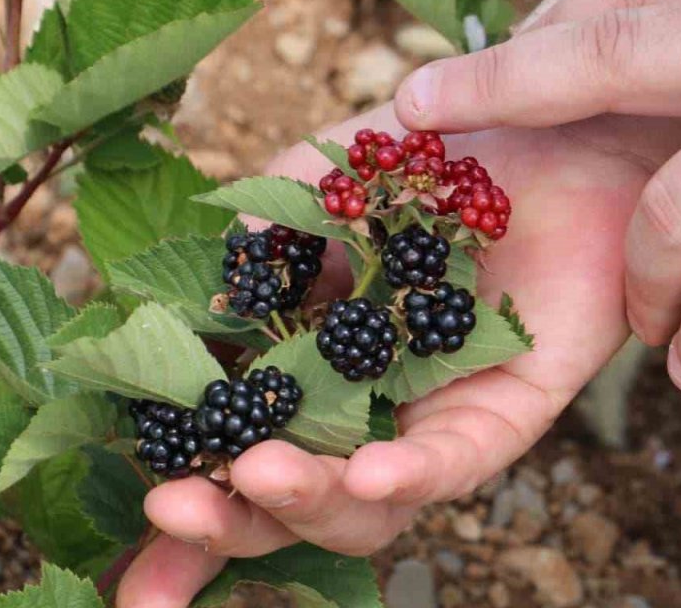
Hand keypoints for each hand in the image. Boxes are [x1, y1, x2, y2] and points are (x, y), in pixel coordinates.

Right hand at [115, 104, 680, 606]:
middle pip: (292, 505)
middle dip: (228, 520)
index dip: (189, 517)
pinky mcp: (507, 414)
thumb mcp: (314, 190)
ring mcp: (432, 423)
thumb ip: (251, 244)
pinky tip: (373, 469)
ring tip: (261, 471)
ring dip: (309, 498)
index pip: (236, 462)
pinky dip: (413, 470)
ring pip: (370, 505)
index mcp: (309, 377)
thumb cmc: (430, 167)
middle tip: (171, 505)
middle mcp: (367, 416)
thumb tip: (164, 306)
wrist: (545, 129)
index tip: (135, 551)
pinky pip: (460, 462)